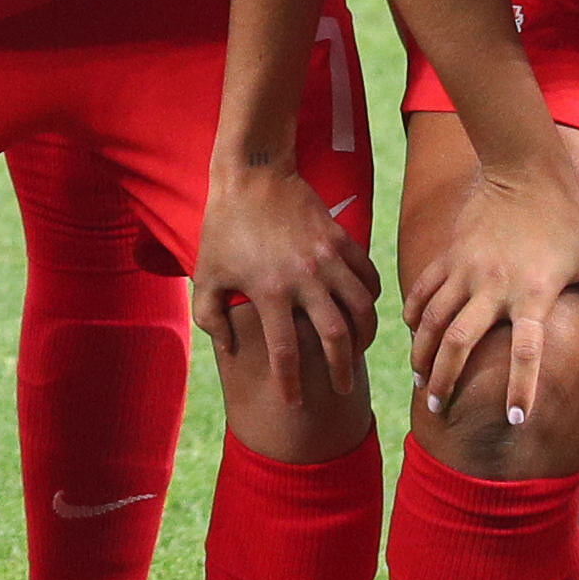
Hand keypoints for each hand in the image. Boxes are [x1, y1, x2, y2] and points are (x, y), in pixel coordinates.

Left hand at [192, 158, 380, 401]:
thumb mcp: (207, 274)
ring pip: (362, 309)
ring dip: (365, 336)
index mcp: (269, 291)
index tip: (295, 403)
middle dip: (341, 369)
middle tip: (343, 389)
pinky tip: (364, 310)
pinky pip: (368, 277)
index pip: (285, 351)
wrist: (253, 176)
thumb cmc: (224, 228)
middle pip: (335, 337)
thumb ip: (211, 317)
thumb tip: (230, 349)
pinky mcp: (342, 241)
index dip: (291, 383)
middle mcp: (304, 279)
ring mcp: (327, 259)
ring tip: (359, 351)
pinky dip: (371, 298)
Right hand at [401, 154, 578, 428]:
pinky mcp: (449, 254)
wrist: (525, 169)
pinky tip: (411, 332)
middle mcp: (494, 286)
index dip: (521, 388)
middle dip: (444, 379)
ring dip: (422, 353)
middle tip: (436, 407)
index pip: (527, 352)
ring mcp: (466, 269)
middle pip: (458, 342)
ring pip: (431, 320)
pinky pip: (424, 290)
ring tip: (419, 379)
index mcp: (535, 294)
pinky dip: (414, 314)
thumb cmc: (573, 218)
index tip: (517, 420)